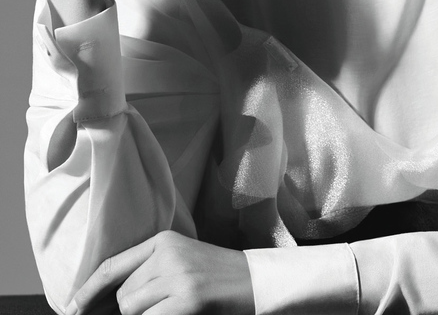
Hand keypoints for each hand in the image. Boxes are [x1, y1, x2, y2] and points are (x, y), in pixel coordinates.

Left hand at [67, 230, 254, 314]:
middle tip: (160, 307)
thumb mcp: (180, 261)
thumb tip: (110, 300)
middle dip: (130, 311)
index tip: (72, 308)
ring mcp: (177, 277)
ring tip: (172, 308)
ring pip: (132, 309)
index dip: (88, 291)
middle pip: (123, 295)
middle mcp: (166, 255)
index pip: (113, 266)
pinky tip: (176, 314)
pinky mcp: (186, 300)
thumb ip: (148, 272)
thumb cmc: (215, 276)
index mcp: (163, 240)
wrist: (254, 281)